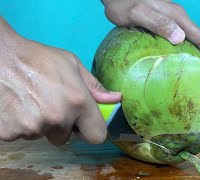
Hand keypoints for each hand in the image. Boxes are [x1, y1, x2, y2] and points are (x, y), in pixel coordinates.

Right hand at [0, 17, 120, 144]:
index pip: (97, 135)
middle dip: (60, 125)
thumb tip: (116, 98)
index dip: (91, 130)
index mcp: (78, 102)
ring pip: (42, 135)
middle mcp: (58, 119)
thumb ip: (95, 86)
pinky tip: (18, 106)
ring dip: (40, 124)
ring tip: (31, 101)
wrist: (0, 57)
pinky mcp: (10, 133)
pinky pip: (22, 135)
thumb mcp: (72, 65)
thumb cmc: (39, 58)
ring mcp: (33, 128)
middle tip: (50, 104)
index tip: (83, 124)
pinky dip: (20, 125)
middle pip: (65, 137)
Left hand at [102, 0, 199, 61]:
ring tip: (197, 65)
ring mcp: (170, 17)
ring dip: (196, 49)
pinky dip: (184, 46)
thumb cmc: (124, 3)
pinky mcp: (163, 20)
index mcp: (175, 15)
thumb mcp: (139, 13)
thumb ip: (159, 23)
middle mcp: (177, 16)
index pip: (198, 34)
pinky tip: (179, 55)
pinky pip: (179, 35)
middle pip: (196, 35)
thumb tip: (181, 38)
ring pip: (188, 35)